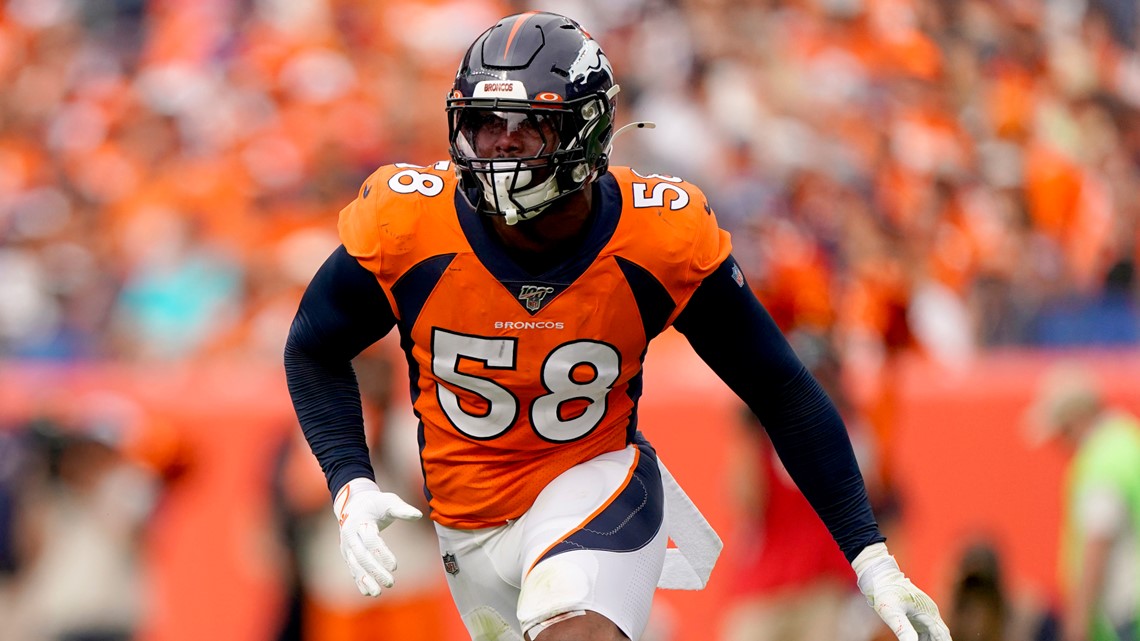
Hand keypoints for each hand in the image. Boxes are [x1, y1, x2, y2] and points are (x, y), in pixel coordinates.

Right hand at [333, 477, 422, 595]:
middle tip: (391, 583)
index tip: (395, 567)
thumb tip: (418, 515)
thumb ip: (402, 509)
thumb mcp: (389, 501)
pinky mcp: (348, 554)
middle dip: (375, 570)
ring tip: (378, 593)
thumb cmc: (376, 503)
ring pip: (355, 565)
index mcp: (360, 521)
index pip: (371, 540)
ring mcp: (347, 546)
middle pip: (362, 556)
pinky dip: (360, 581)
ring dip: (366, 580)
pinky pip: (353, 569)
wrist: (354, 504)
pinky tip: (368, 592)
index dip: (382, 554)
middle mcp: (350, 535)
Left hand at [853, 543, 952, 640]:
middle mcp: (930, 613)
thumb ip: (903, 629)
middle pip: (941, 635)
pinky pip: (926, 631)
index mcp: (929, 613)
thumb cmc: (886, 593)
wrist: (880, 577)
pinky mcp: (917, 615)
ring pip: (934, 633)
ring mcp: (925, 614)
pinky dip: (925, 639)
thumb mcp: (892, 612)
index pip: (942, 635)